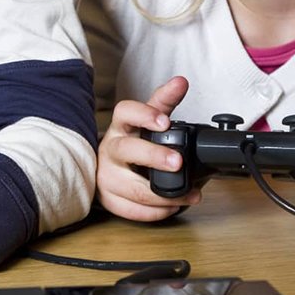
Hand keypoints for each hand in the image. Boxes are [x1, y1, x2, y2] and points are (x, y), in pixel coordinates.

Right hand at [96, 76, 198, 221]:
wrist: (105, 167)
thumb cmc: (130, 141)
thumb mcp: (145, 120)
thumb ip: (164, 101)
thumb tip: (181, 81)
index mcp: (120, 126)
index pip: (125, 113)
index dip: (144, 115)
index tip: (165, 121)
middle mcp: (110, 149)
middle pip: (127, 151)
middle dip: (154, 157)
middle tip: (178, 162)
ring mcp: (106, 176)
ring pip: (132, 188)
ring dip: (164, 194)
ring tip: (189, 194)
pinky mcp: (109, 200)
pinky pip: (132, 210)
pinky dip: (156, 212)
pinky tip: (172, 207)